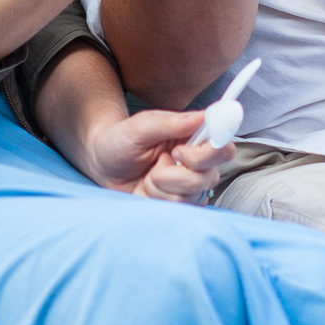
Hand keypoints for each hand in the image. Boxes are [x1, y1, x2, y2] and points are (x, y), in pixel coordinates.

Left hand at [83, 109, 233, 202]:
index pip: (223, 148)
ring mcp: (188, 187)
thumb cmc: (121, 140)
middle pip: (209, 176)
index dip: (209, 153)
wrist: (101, 164)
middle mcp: (198, 164)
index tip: (180, 151)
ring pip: (191, 195)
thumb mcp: (141, 126)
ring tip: (148, 176)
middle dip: (176, 174)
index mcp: (195, 139)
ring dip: (162, 187)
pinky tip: (148, 191)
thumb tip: (205, 115)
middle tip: (157, 162)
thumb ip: (172, 122)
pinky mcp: (178, 205)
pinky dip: (158, 201)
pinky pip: (179, 210)